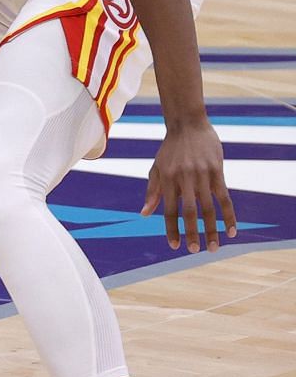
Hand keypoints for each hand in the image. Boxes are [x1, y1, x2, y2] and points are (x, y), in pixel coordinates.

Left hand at [142, 120, 235, 252]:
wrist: (188, 125)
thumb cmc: (170, 149)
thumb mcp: (156, 168)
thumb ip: (153, 192)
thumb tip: (144, 214)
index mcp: (167, 180)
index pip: (169, 210)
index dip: (172, 229)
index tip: (175, 245)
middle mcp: (184, 179)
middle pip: (189, 211)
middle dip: (192, 232)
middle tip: (194, 251)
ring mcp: (202, 176)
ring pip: (208, 208)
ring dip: (211, 229)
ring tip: (214, 247)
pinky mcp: (217, 172)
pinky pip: (224, 198)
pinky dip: (229, 215)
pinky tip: (232, 230)